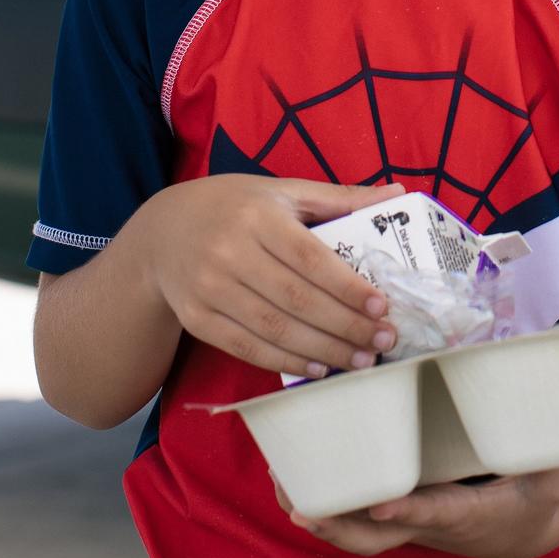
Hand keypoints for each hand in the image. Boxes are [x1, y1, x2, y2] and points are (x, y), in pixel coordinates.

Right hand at [143, 175, 402, 377]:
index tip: (382, 306)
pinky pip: (247, 347)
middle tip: (383, 341)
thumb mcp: (281, 192)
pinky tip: (319, 366)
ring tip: (361, 360)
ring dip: (323, 350)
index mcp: (257, 216)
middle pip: (296, 300)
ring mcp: (209, 289)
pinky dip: (286, 361)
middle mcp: (229, 252)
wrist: (162, 232)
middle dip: (345, 326)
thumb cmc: (234, 207)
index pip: (310, 258)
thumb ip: (338, 197)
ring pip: (274, 329)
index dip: (347, 287)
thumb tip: (397, 193)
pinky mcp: (197, 318)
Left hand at [276, 467, 558, 557]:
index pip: (433, 513)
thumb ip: (554, 455)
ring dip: (318, 513)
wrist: (516, 530)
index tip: (382, 501)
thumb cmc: (534, 500)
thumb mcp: (553, 481)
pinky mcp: (395, 507)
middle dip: (339, 525)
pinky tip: (291, 474)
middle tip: (303, 505)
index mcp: (464, 514)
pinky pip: (351, 512)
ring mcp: (406, 518)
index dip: (408, 509)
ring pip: (354, 529)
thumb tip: (558, 415)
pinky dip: (321, 499)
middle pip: (374, 536)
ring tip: (280, 484)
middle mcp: (425, 521)